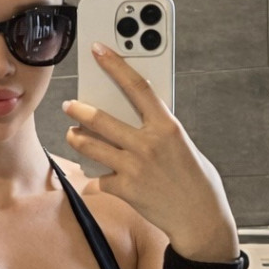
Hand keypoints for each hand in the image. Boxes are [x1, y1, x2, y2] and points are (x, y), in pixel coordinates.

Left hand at [62, 43, 238, 261]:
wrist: (200, 219)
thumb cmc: (195, 179)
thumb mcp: (182, 145)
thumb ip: (159, 130)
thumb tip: (134, 118)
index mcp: (168, 126)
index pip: (137, 86)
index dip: (115, 64)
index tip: (98, 50)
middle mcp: (149, 144)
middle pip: (102, 119)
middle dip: (79, 110)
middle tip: (68, 105)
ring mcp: (135, 167)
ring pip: (91, 147)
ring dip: (76, 139)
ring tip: (72, 135)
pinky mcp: (125, 190)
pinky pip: (99, 180)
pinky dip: (95, 180)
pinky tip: (94, 179)